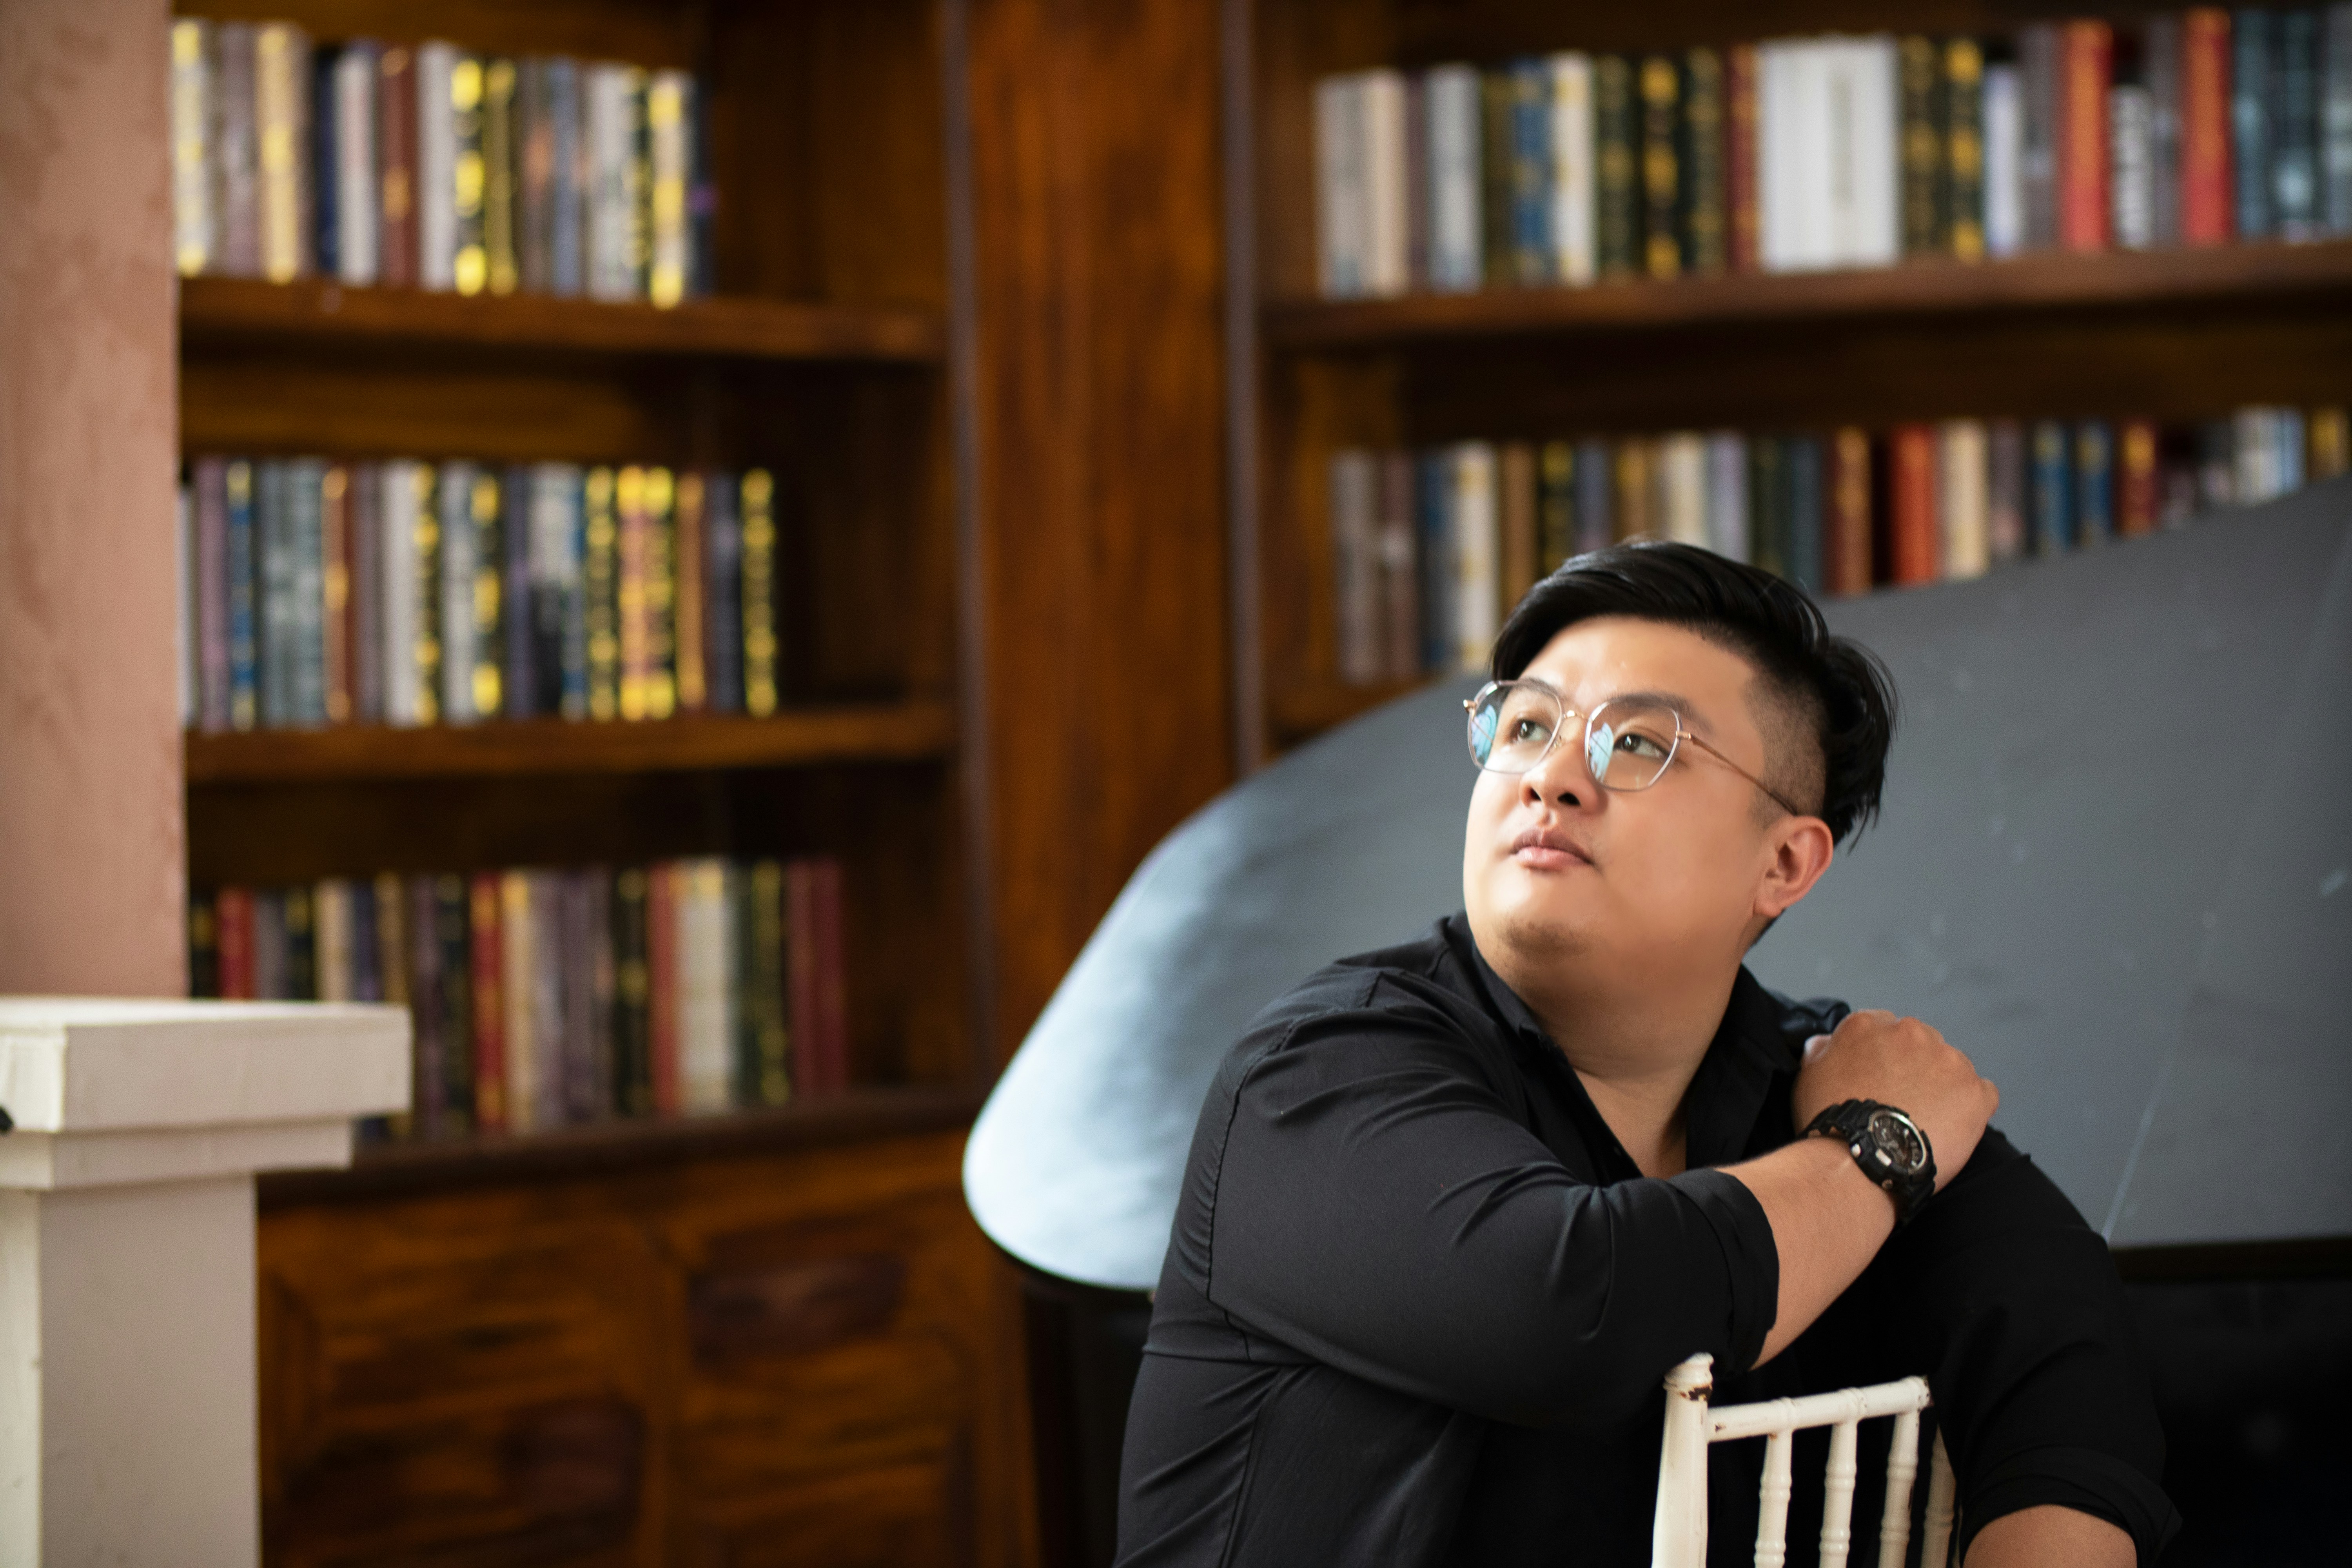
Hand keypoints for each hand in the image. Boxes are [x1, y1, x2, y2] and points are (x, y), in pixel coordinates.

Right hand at [1792, 1010, 1996, 1192]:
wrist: (1861, 1163)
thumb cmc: (1831, 1123)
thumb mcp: (1808, 1077)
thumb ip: (1822, 1051)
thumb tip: (1826, 1043)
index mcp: (1867, 1025)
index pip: (1881, 1028)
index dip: (1881, 1057)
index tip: (1878, 1080)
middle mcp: (1909, 1032)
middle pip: (1920, 1043)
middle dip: (1914, 1068)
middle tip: (1900, 1103)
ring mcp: (1947, 1059)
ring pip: (1951, 1067)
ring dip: (1942, 1086)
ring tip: (1924, 1120)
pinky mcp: (1974, 1091)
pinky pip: (1982, 1094)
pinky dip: (1970, 1108)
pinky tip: (1950, 1127)